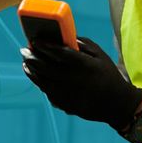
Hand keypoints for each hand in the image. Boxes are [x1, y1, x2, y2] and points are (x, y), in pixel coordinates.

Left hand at [21, 36, 141, 131]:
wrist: (117, 104)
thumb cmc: (109, 75)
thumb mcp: (101, 56)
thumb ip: (83, 44)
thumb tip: (64, 36)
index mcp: (85, 66)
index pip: (60, 53)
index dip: (45, 46)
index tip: (35, 40)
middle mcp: (75, 80)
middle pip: (47, 67)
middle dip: (33, 57)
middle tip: (24, 50)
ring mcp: (69, 95)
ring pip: (43, 81)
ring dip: (32, 71)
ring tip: (26, 63)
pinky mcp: (66, 105)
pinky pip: (48, 93)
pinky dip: (40, 83)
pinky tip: (36, 76)